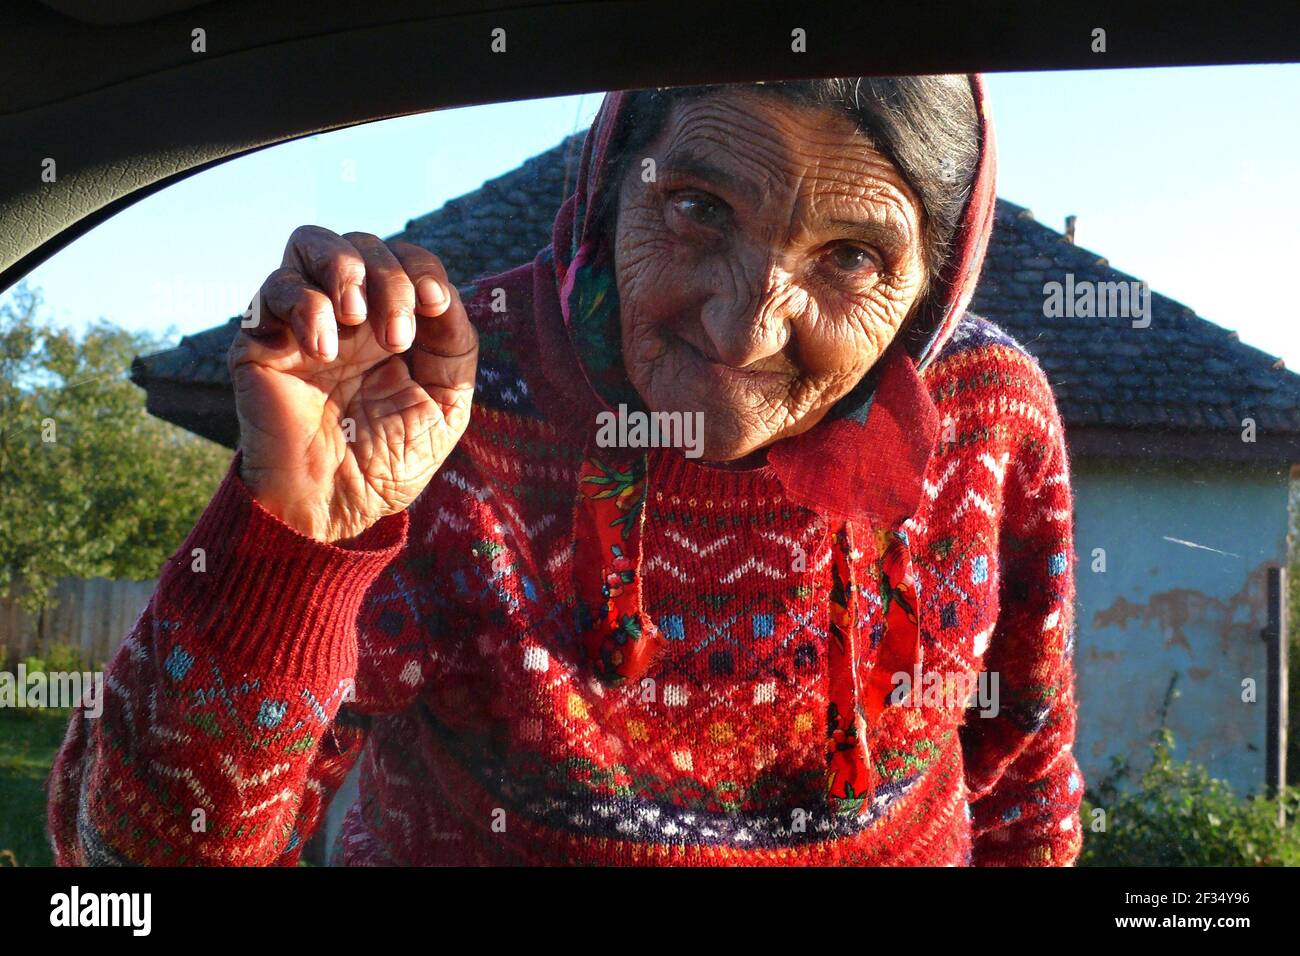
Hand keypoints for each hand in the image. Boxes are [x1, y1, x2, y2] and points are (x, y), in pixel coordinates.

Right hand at [229, 226, 476, 542]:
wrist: (334, 507)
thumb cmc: (388, 463)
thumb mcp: (445, 406)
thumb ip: (455, 348)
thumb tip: (444, 297)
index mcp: (391, 324)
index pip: (405, 259)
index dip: (423, 268)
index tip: (435, 305)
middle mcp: (346, 315)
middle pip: (364, 244)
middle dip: (390, 277)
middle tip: (397, 337)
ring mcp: (302, 322)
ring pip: (311, 242)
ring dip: (345, 268)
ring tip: (356, 319)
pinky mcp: (261, 340)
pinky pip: (275, 288)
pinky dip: (306, 305)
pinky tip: (324, 349)